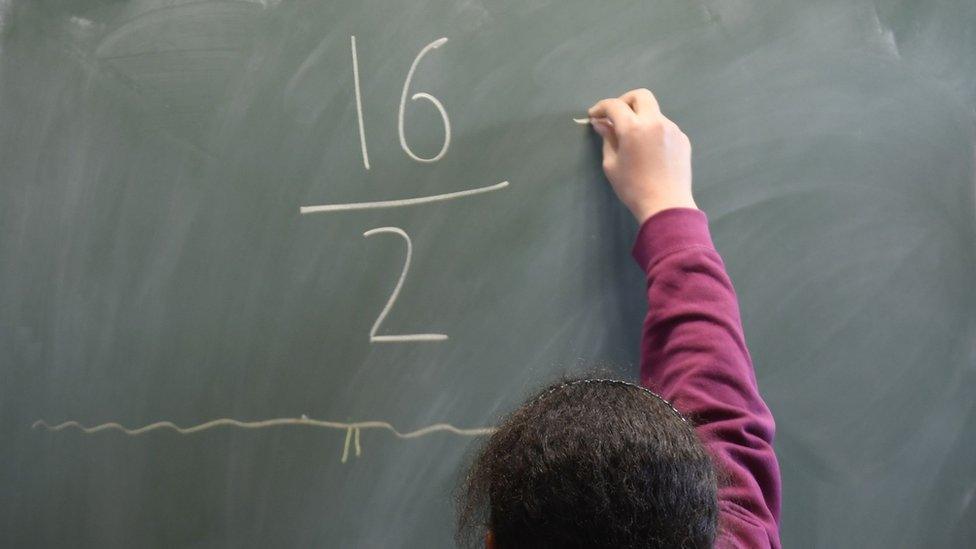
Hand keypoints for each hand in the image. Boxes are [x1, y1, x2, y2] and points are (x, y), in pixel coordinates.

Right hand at [588, 89, 696, 223]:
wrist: (666, 205)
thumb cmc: (633, 188)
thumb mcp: (612, 165)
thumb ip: (607, 139)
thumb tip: (602, 124)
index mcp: (634, 127)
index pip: (614, 106)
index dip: (601, 107)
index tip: (594, 116)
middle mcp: (655, 122)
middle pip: (640, 96)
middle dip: (625, 101)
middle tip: (616, 116)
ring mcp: (672, 129)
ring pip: (654, 113)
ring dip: (641, 118)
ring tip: (633, 139)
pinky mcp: (682, 139)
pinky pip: (664, 127)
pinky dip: (653, 131)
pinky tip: (649, 150)